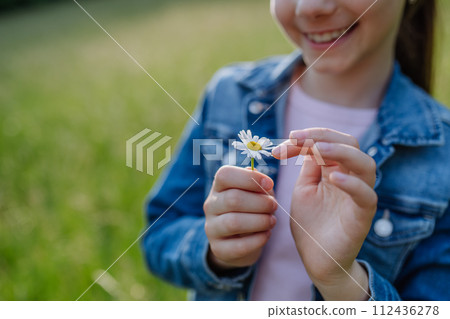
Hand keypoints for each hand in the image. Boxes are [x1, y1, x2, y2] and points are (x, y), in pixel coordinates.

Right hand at [203, 165, 277, 271]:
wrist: (239, 242)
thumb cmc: (250, 210)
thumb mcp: (255, 194)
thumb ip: (259, 186)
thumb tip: (265, 183)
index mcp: (219, 187)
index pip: (224, 175)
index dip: (249, 177)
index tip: (269, 184)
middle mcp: (211, 205)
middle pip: (233, 199)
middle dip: (260, 202)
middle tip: (274, 206)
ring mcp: (212, 228)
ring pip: (233, 223)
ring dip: (259, 221)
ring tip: (272, 221)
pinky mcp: (218, 249)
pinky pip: (238, 246)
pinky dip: (258, 240)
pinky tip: (266, 235)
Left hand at [272, 128, 376, 299]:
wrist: (317, 259)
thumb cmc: (311, 224)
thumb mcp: (304, 189)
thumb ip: (309, 167)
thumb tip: (304, 142)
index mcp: (335, 170)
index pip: (328, 141)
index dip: (306, 137)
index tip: (280, 146)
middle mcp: (351, 178)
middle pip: (350, 143)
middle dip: (321, 136)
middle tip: (294, 138)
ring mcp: (359, 195)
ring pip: (365, 164)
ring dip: (340, 151)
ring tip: (316, 149)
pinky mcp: (363, 215)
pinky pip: (366, 195)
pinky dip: (352, 183)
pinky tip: (333, 178)